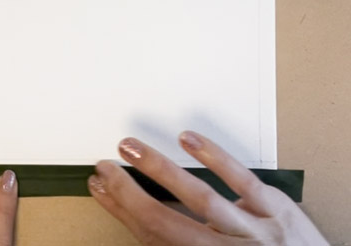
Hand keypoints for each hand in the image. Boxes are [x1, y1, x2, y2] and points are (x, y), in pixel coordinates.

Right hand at [89, 131, 327, 245]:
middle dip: (128, 193)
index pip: (150, 236)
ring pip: (199, 199)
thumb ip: (184, 239)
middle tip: (105, 167)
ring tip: (130, 148)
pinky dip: (214, 158)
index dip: (119, 209)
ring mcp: (252, 231)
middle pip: (164, 223)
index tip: (99, 185)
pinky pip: (242, 181)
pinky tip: (187, 138)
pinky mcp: (276, 210)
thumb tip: (141, 214)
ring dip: (159, 171)